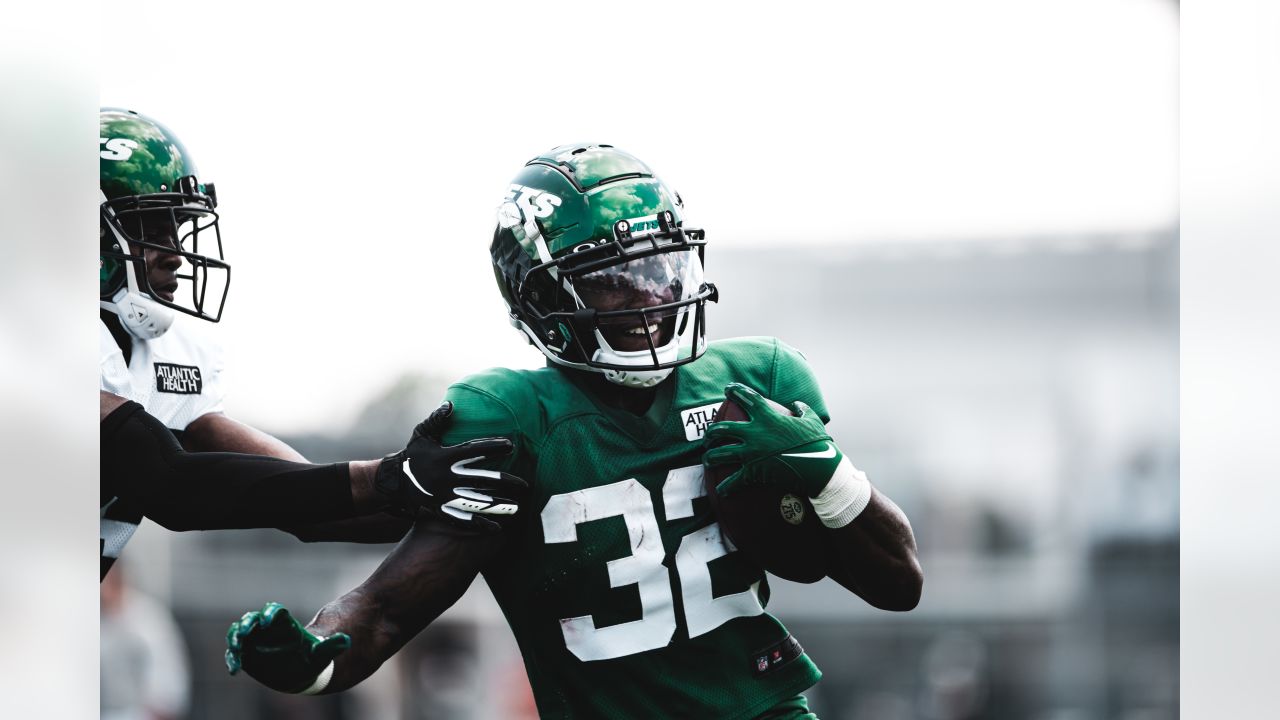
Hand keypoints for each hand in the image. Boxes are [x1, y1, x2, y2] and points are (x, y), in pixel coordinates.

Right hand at [226, 602, 348, 693]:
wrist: (303, 671)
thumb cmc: (314, 659)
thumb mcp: (324, 654)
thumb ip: (332, 646)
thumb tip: (346, 640)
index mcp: (285, 625)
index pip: (276, 611)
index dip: (270, 613)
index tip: (267, 621)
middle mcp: (267, 630)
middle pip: (253, 619)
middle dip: (247, 623)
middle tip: (244, 632)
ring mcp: (255, 641)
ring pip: (240, 633)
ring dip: (235, 638)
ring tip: (236, 648)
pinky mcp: (247, 654)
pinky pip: (235, 654)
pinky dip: (232, 659)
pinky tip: (234, 670)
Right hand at [374, 401, 527, 532]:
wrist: (392, 482)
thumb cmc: (412, 455)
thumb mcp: (421, 435)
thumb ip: (436, 420)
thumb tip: (451, 404)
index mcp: (445, 457)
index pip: (474, 450)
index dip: (493, 447)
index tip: (511, 445)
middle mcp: (447, 478)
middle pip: (482, 480)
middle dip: (505, 482)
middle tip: (525, 485)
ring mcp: (445, 496)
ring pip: (477, 502)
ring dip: (498, 506)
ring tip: (517, 507)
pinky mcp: (441, 510)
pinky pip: (463, 520)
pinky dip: (480, 525)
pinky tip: (497, 528)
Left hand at [703, 383, 842, 499]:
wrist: (820, 468)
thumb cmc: (817, 443)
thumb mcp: (811, 420)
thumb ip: (802, 410)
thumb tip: (797, 405)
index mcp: (768, 418)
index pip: (747, 398)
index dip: (735, 391)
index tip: (728, 388)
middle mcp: (755, 433)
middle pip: (722, 429)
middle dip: (711, 432)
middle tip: (709, 436)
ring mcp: (751, 453)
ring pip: (720, 454)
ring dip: (710, 457)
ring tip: (708, 459)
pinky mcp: (753, 472)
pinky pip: (733, 481)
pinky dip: (726, 487)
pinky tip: (721, 491)